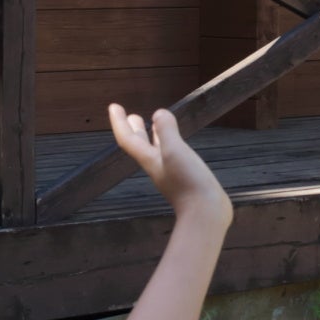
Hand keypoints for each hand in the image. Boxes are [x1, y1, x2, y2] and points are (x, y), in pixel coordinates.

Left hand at [109, 104, 232, 235]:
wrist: (205, 213)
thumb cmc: (188, 182)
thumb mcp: (175, 151)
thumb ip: (166, 131)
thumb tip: (158, 114)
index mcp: (150, 159)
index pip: (128, 138)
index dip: (119, 122)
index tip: (114, 106)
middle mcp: (157, 166)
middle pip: (140, 145)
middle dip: (134, 129)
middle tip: (130, 116)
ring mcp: (171, 173)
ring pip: (155, 149)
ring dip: (151, 135)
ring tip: (152, 124)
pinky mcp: (184, 178)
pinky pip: (171, 155)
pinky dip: (168, 144)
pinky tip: (177, 144)